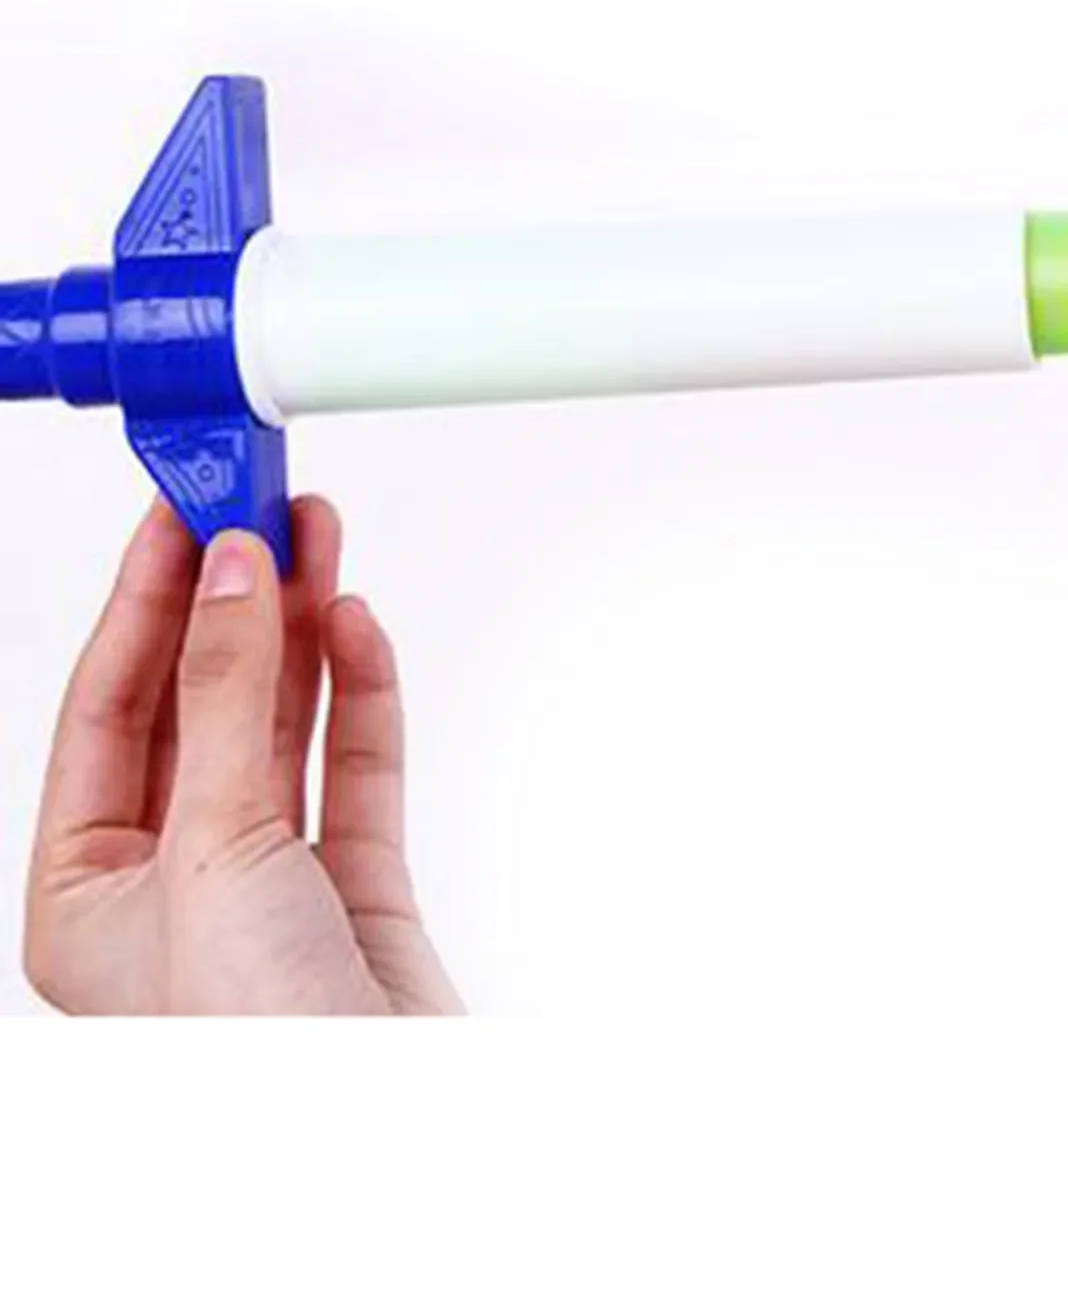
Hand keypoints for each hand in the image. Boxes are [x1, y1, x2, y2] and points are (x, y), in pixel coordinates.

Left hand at [25, 497, 460, 1013]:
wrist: (399, 1147)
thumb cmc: (260, 1051)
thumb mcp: (213, 850)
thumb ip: (224, 700)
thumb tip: (229, 577)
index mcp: (83, 893)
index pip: (107, 710)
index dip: (146, 601)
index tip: (183, 512)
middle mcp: (169, 883)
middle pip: (198, 706)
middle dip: (228, 603)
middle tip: (257, 505)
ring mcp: (269, 884)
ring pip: (281, 726)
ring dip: (299, 631)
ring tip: (315, 536)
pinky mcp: (356, 893)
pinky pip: (355, 769)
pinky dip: (360, 694)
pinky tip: (355, 630)